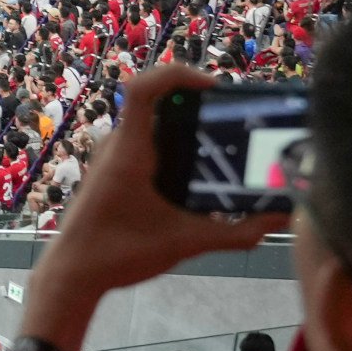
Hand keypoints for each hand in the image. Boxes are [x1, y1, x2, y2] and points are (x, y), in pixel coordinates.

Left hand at [27, 63, 287, 322]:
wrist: (72, 275)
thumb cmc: (118, 254)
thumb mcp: (185, 243)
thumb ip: (236, 233)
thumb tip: (280, 221)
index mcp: (129, 151)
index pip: (142, 88)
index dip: (178, 75)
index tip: (214, 89)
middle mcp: (118, 145)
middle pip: (159, 104)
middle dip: (200, 105)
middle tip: (237, 121)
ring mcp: (112, 157)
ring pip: (154, 125)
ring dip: (189, 128)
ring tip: (226, 145)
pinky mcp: (113, 171)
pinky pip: (147, 144)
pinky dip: (175, 148)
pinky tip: (199, 174)